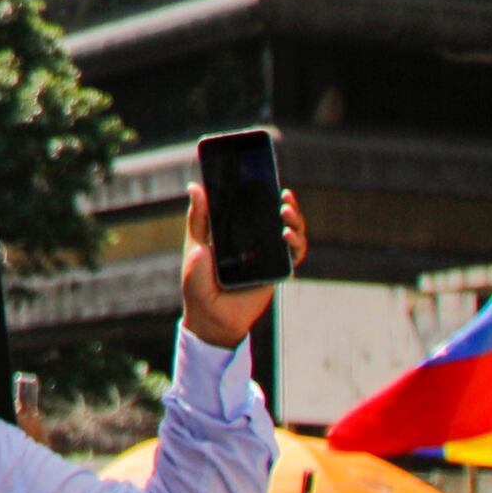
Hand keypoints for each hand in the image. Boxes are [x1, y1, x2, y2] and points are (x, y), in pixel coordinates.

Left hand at [178, 180, 302, 343]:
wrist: (211, 318)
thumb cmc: (198, 284)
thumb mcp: (195, 246)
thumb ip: (199, 218)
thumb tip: (195, 185)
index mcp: (235, 232)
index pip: (252, 206)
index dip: (262, 191)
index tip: (265, 174)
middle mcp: (254, 241)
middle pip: (276, 216)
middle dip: (285, 203)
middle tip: (283, 193)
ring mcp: (267, 256)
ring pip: (290, 232)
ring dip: (294, 220)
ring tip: (285, 210)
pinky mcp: (277, 272)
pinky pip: (294, 255)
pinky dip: (296, 243)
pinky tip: (287, 235)